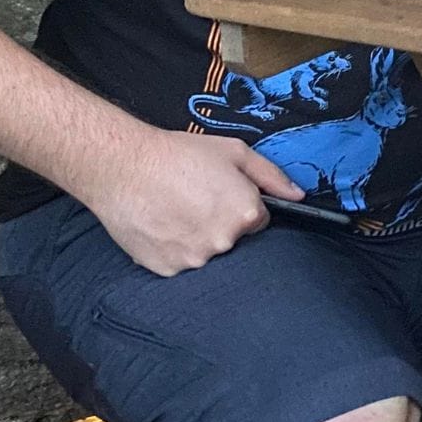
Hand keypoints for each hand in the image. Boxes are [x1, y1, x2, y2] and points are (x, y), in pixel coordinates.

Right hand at [79, 128, 304, 276]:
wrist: (123, 165)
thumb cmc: (178, 154)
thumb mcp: (234, 152)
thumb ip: (271, 176)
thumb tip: (298, 196)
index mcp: (245, 214)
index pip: (258, 220)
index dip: (240, 204)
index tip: (219, 193)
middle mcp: (224, 242)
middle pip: (233, 239)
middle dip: (220, 222)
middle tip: (193, 198)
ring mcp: (194, 259)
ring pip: (206, 253)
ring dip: (196, 237)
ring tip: (174, 209)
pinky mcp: (166, 269)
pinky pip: (179, 263)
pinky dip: (173, 247)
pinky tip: (161, 224)